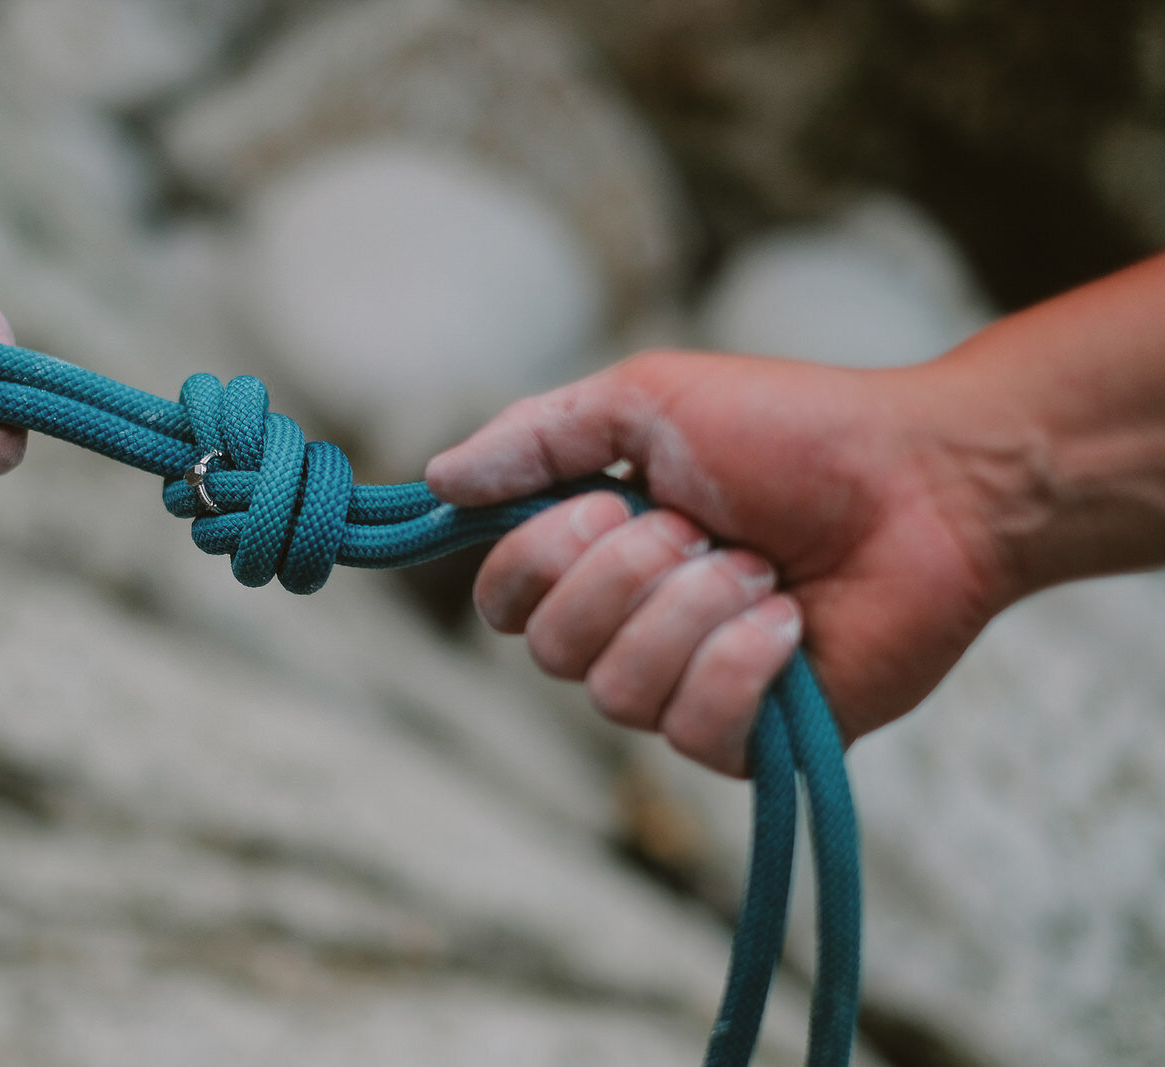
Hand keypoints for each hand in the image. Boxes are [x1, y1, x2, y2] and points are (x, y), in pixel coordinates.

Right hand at [426, 349, 1008, 775]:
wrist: (926, 483)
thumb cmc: (793, 431)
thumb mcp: (648, 401)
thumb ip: (535, 438)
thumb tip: (435, 479)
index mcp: (595, 555)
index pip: (504, 601)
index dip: (540, 559)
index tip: (610, 498)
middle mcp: (627, 629)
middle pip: (552, 651)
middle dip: (629, 575)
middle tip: (706, 528)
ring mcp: (684, 688)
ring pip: (617, 694)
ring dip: (694, 611)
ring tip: (762, 569)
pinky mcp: (747, 739)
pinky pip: (691, 732)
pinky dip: (740, 664)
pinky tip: (790, 624)